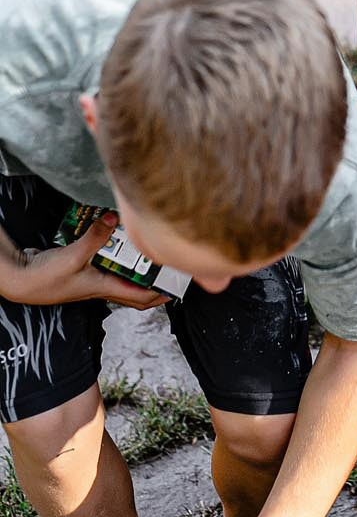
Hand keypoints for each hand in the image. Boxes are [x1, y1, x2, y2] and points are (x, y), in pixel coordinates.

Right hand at [10, 214, 165, 309]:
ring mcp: (90, 279)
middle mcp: (100, 287)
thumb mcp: (73, 256)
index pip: (141, 297)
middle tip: (169, 268)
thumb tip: (113, 219)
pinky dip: (113, 255)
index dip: (161, 294)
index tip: (178, 286)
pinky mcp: (80, 269)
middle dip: (154, 282)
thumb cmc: (44, 279)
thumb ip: (95, 238)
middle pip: (134, 290)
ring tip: (147, 251)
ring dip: (134, 266)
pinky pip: (105, 264)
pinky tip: (114, 240)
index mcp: (104, 288)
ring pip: (121, 276)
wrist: (19, 280)